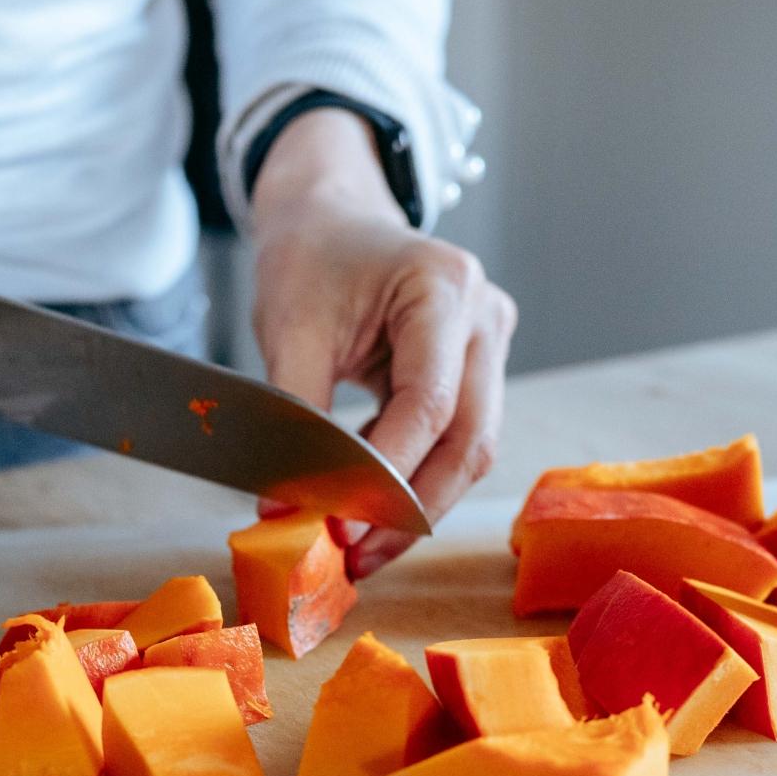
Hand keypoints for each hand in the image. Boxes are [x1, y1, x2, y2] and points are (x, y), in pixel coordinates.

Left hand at [248, 110, 514, 576]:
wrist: (333, 219)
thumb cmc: (310, 260)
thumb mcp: (288, 328)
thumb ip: (294, 418)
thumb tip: (285, 511)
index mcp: (443, 287)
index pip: (428, 403)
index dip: (387, 474)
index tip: (338, 524)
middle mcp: (484, 316)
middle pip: (470, 438)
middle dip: (412, 509)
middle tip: (355, 556)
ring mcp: (491, 343)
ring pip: (472, 449)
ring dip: (417, 505)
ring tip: (358, 546)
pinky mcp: (480, 368)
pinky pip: (458, 439)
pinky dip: (416, 479)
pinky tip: (370, 507)